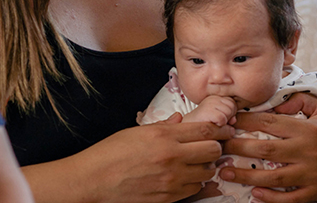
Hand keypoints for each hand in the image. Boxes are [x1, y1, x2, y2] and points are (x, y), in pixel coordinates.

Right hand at [55, 113, 234, 202]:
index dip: (220, 128)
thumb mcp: (136, 132)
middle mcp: (171, 157)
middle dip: (215, 147)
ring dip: (205, 166)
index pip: (205, 129)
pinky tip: (184, 177)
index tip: (224, 128)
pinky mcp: (168, 197)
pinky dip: (193, 183)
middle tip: (210, 146)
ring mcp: (171, 179)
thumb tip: (181, 120)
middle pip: (212, 150)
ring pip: (206, 172)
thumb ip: (163, 126)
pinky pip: (194, 189)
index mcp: (163, 136)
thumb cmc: (109, 154)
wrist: (92, 181)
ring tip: (195, 163)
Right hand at [184, 95, 237, 125]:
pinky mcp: (207, 111)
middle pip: (232, 106)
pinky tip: (212, 125)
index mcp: (215, 97)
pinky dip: (219, 125)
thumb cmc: (204, 124)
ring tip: (214, 123)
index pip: (232, 102)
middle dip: (228, 117)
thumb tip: (234, 120)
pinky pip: (222, 119)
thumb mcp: (219, 117)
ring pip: (228, 112)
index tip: (222, 118)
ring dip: (224, 122)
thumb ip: (229, 116)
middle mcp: (212, 98)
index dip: (230, 113)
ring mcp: (209, 103)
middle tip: (218, 122)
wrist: (188, 128)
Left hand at [221, 93, 316, 202]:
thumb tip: (275, 101)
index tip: (229, 120)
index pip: (270, 122)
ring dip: (246, 175)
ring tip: (227, 172)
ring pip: (272, 177)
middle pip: (265, 149)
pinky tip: (254, 193)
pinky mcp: (316, 192)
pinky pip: (289, 198)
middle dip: (238, 147)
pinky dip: (270, 198)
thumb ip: (300, 101)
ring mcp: (312, 174)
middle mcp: (308, 151)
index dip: (246, 121)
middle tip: (218, 146)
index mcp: (308, 129)